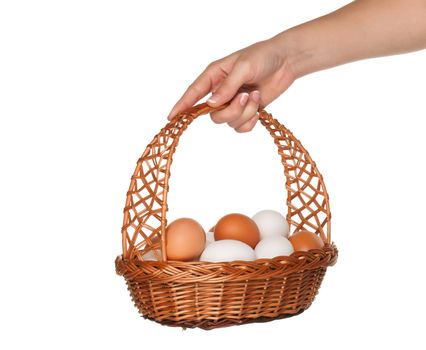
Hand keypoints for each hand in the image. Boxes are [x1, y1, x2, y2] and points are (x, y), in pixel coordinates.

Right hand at [167, 36, 296, 132]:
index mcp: (214, 76)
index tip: (171, 117)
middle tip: (246, 95)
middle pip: (213, 115)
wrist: (286, 61)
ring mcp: (233, 103)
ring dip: (244, 112)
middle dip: (231, 110)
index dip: (181, 106)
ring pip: (228, 122)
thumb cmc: (263, 56)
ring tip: (255, 96)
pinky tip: (259, 110)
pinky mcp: (246, 112)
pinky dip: (250, 122)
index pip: (193, 93)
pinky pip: (240, 128)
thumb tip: (211, 104)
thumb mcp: (244, 67)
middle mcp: (220, 91)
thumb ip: (227, 86)